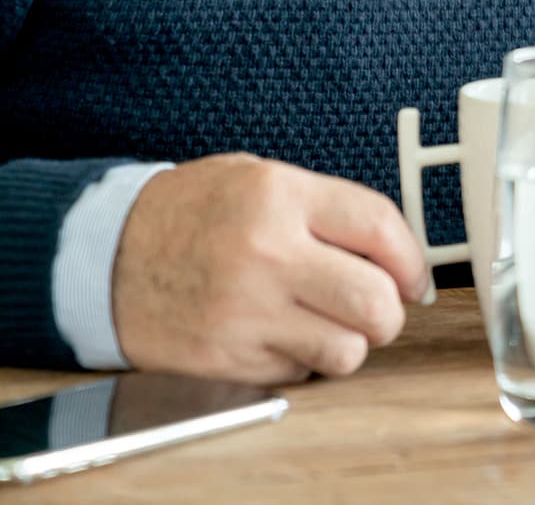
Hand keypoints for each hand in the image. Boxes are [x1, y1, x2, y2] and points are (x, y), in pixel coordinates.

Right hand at [111, 154, 428, 384]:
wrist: (103, 254)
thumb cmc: (191, 213)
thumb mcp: (260, 179)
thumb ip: (328, 208)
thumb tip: (398, 252)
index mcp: (280, 197)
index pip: (381, 229)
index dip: (412, 259)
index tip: (414, 275)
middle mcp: (266, 255)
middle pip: (376, 302)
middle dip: (390, 311)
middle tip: (378, 306)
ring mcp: (244, 312)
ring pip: (347, 351)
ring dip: (350, 342)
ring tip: (327, 322)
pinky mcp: (224, 358)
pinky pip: (299, 373)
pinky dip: (302, 360)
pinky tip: (279, 332)